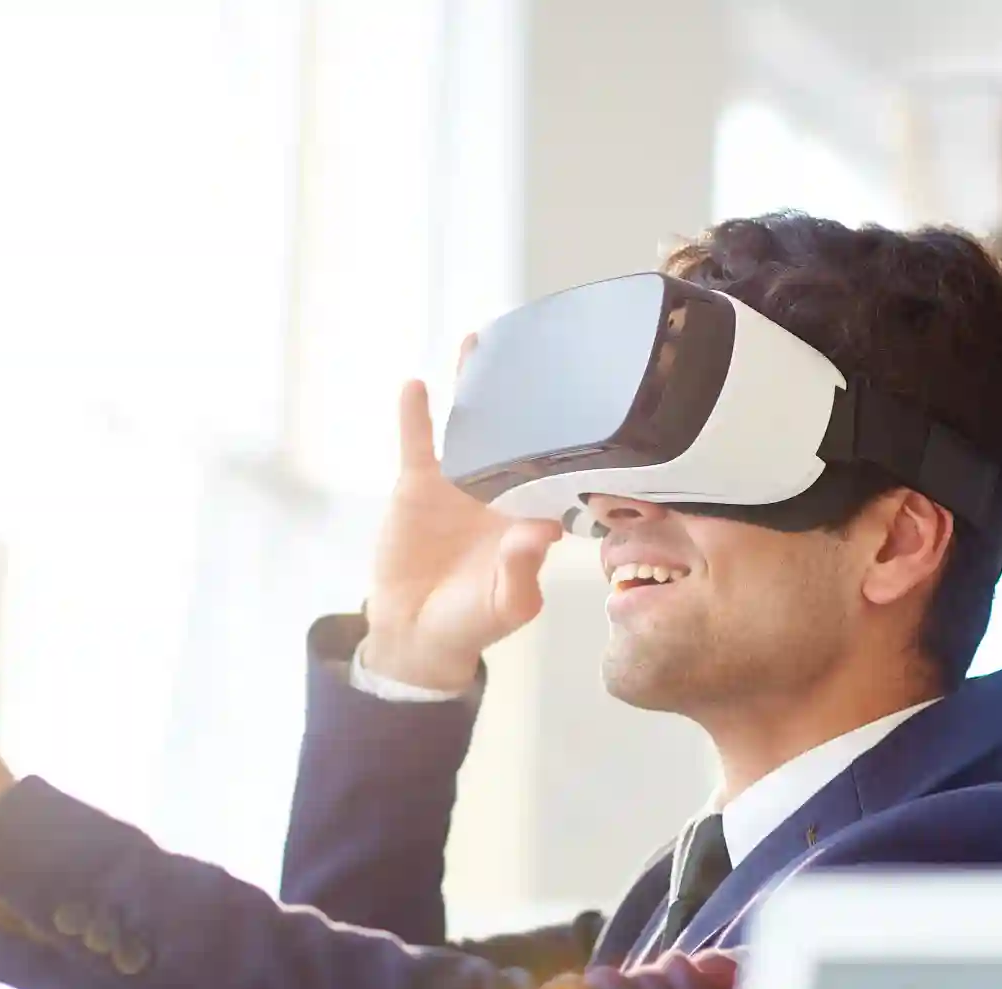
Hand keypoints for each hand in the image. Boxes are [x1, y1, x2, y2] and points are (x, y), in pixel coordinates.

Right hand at [359, 338, 564, 691]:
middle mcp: (499, 491)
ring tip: (480, 342)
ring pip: (470, 428)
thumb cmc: (470, 624)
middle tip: (540, 349)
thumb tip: (541, 528)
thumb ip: (522, 569)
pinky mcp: (418, 486)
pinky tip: (416, 386)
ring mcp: (459, 484)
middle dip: (528, 393)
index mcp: (530, 514)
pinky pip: (418, 444)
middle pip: (517, 433)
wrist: (415, 634)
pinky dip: (416, 416)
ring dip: (474, 388)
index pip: (556, 467)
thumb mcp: (506, 605)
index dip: (569, 438)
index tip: (586, 403)